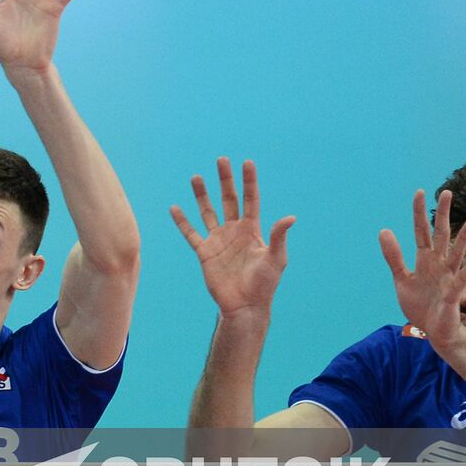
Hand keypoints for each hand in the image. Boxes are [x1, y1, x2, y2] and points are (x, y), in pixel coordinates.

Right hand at [170, 158, 294, 318]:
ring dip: (202, 195)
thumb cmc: (265, 284)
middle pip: (228, 199)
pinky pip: (191, 234)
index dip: (249, 182)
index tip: (247, 162)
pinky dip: (182, 221)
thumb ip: (278, 236)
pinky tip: (174, 207)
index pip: (251, 199)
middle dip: (225, 180)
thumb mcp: (276, 259)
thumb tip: (290, 217)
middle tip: (221, 160)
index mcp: (252, 230)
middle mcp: (234, 231)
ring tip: (196, 176)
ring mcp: (218, 240)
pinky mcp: (204, 252)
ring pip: (208, 212)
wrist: (245, 306)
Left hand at [379, 189, 465, 350]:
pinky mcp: (453, 294)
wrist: (432, 331)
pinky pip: (463, 278)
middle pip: (441, 235)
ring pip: (456, 253)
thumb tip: (384, 230)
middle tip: (447, 193)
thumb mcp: (401, 279)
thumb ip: (394, 257)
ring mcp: (448, 278)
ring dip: (464, 238)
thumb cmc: (420, 305)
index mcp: (424, 260)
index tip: (419, 192)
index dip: (419, 213)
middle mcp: (438, 264)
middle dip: (443, 215)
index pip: (421, 232)